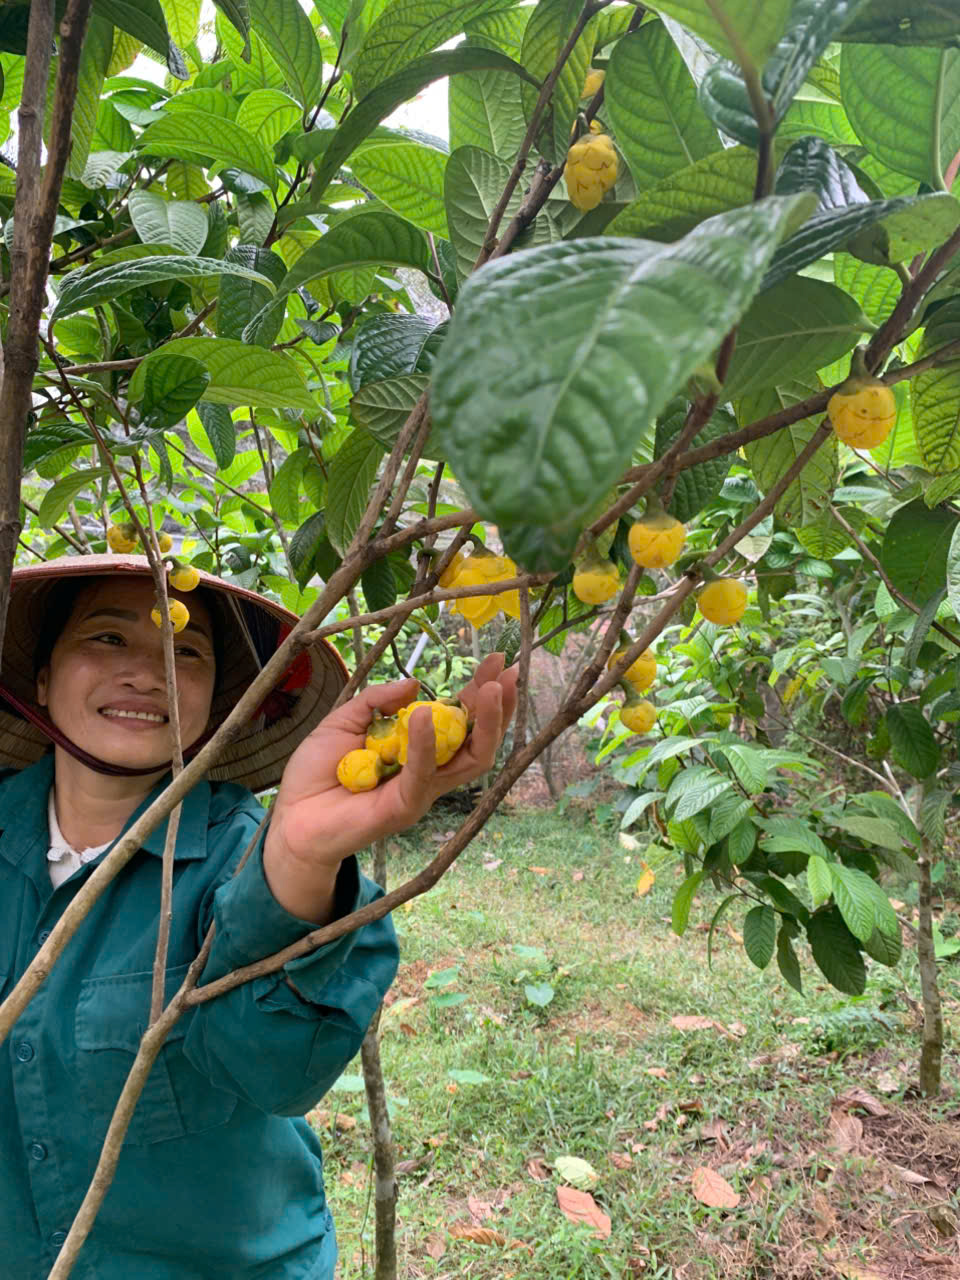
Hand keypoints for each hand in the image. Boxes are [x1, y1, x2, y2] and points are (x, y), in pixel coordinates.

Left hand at [262, 654, 518, 909]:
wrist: (291, 816)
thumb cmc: (317, 773)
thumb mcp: (344, 721)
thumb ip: (377, 702)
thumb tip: (414, 683)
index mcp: (418, 749)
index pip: (461, 719)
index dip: (480, 692)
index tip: (497, 662)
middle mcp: (429, 771)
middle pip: (479, 740)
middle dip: (498, 706)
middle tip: (509, 672)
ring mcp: (422, 791)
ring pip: (470, 760)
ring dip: (484, 723)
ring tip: (490, 689)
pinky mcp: (405, 807)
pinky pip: (423, 774)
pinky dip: (426, 743)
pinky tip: (425, 713)